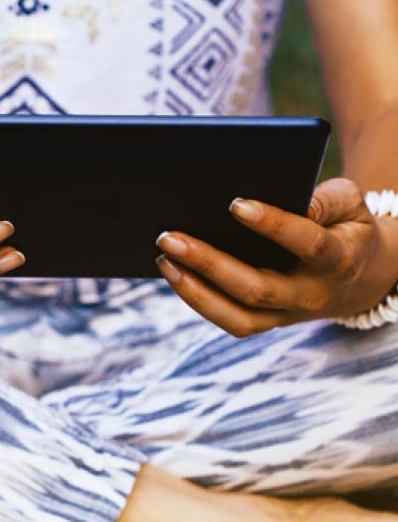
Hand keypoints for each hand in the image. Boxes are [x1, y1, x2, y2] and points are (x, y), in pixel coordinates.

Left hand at [155, 178, 396, 337]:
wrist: (359, 273)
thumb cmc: (343, 225)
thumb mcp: (349, 204)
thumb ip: (328, 198)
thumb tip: (298, 202)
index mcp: (338, 259)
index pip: (307, 244)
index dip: (273, 225)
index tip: (234, 204)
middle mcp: (311, 294)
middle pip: (258, 289)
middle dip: (209, 263)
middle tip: (168, 236)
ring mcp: (287, 314)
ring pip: (239, 317)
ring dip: (194, 290)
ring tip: (163, 259)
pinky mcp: (268, 322)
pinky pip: (231, 321)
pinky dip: (198, 300)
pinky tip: (172, 272)